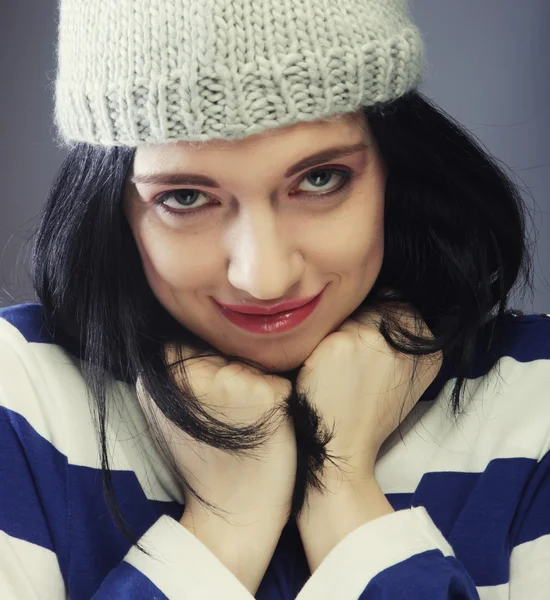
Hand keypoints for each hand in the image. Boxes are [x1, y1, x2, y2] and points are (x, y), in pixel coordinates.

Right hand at [137, 349, 295, 526]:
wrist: (233, 517)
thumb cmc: (206, 464)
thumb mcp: (169, 416)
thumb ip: (174, 375)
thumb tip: (187, 341)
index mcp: (162, 375)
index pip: (192, 343)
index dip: (208, 370)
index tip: (211, 402)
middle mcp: (193, 373)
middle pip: (226, 350)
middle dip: (234, 373)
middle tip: (233, 415)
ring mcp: (230, 382)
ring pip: (253, 362)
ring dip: (258, 384)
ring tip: (249, 421)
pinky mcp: (265, 394)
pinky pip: (280, 379)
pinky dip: (280, 399)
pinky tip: (268, 425)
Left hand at [297, 303, 441, 482]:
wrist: (343, 446)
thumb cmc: (369, 412)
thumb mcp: (403, 378)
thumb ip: (405, 342)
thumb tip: (389, 298)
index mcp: (429, 352)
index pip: (402, 305)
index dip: (380, 319)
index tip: (369, 344)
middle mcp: (405, 342)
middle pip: (374, 306)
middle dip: (359, 324)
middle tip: (350, 361)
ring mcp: (373, 340)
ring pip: (349, 314)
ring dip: (339, 334)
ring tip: (338, 366)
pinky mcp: (341, 343)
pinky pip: (326, 327)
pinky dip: (320, 345)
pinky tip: (323, 368)